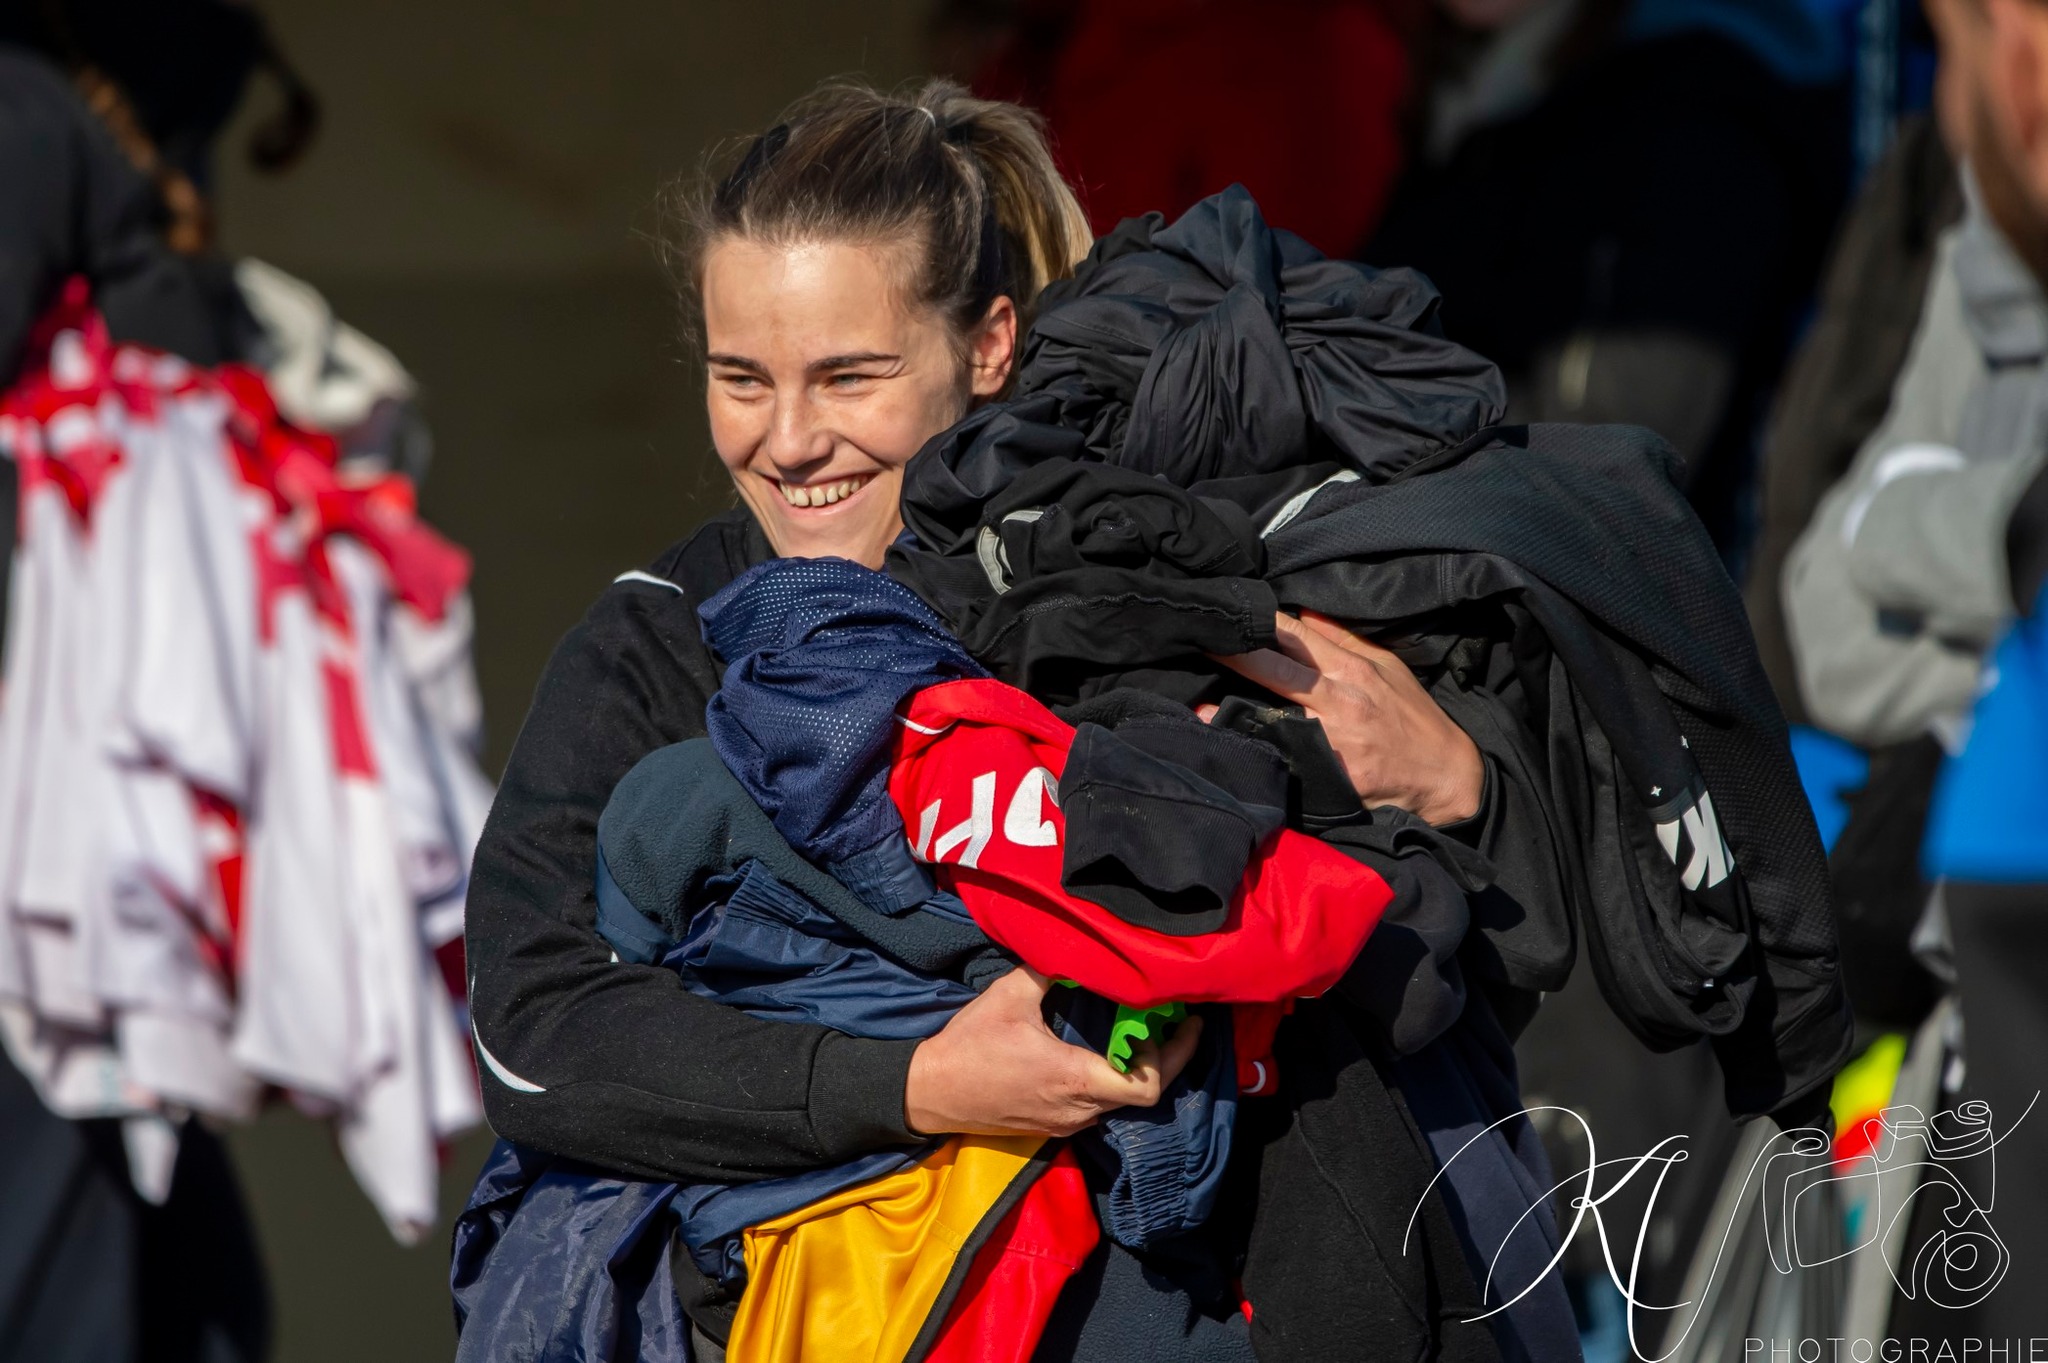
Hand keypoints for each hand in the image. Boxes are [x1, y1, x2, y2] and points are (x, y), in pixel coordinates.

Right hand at [904, 968, 1203, 1136]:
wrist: (930, 1092)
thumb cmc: (970, 1045)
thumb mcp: (1009, 995)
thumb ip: (1048, 968)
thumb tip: (1075, 946)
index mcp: (1075, 1077)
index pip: (1147, 1086)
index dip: (1167, 1056)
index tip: (1167, 1024)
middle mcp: (1079, 1108)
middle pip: (1146, 1095)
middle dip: (1167, 1059)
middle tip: (1180, 1026)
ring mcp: (1066, 1122)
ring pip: (1121, 1103)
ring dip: (1138, 1072)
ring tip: (1142, 1033)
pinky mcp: (1053, 1126)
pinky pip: (1098, 1107)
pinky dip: (1113, 1083)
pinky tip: (1106, 1055)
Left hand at [1210, 611, 1483, 825]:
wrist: (1445, 777)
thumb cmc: (1413, 717)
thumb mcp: (1387, 666)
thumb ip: (1343, 640)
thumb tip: (1302, 613)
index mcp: (1351, 669)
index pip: (1296, 636)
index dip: (1259, 623)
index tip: (1227, 615)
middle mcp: (1337, 700)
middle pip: (1274, 669)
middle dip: (1234, 655)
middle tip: (1197, 643)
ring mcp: (1331, 740)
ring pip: (1271, 717)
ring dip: (1232, 711)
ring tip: (1196, 705)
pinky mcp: (1328, 775)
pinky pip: (1283, 759)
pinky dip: (1254, 751)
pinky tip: (1223, 746)